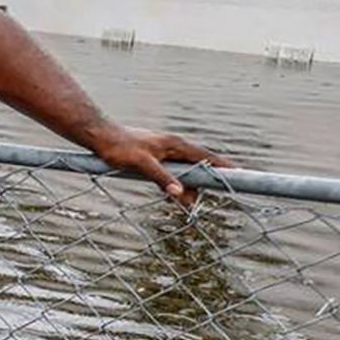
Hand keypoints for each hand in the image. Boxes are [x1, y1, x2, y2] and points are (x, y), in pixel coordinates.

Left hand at [88, 123, 233, 204]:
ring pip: (184, 171)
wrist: (99, 136)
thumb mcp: (141, 165)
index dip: (223, 166)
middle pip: (197, 166)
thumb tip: (180, 193)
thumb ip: (161, 178)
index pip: (206, 156)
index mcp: (175, 145)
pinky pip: (172, 171)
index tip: (240, 173)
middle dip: (204, 183)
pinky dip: (175, 183)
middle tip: (207, 200)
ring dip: (187, 187)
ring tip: (188, 203)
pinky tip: (173, 193)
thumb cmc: (119, 147)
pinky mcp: (154, 156)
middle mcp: (173, 146)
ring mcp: (164, 151)